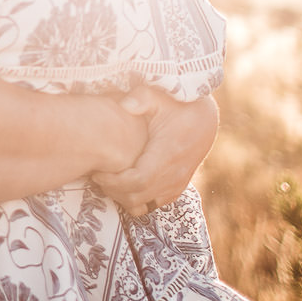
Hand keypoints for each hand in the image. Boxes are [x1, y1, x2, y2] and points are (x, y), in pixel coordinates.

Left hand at [93, 86, 217, 217]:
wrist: (204, 120)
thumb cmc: (176, 106)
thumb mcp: (159, 96)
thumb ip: (141, 97)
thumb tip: (125, 104)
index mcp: (167, 153)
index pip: (137, 181)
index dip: (114, 182)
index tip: (98, 172)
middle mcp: (174, 174)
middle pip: (137, 196)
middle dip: (113, 190)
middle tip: (97, 176)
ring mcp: (176, 183)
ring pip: (145, 204)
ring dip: (123, 197)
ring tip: (109, 181)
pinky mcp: (177, 188)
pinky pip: (154, 204)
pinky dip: (136, 200)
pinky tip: (124, 185)